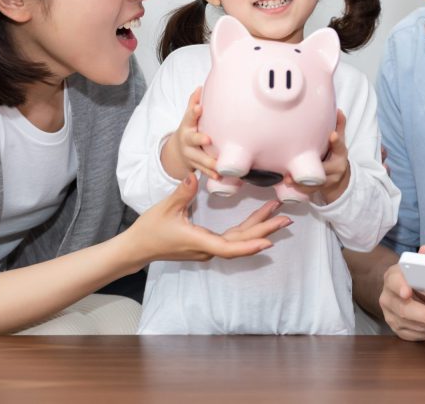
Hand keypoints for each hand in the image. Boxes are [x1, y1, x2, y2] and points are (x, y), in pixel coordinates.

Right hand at [127, 172, 291, 262]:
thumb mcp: (165, 208)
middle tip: (285, 220)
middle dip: (264, 231)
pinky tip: (258, 222)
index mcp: (199, 242)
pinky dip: (246, 230)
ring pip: (238, 240)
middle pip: (240, 243)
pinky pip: (231, 239)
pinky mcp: (206, 244)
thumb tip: (195, 175)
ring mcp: (207, 248)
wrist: (138, 247)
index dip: (249, 245)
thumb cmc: (150, 229)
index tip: (269, 241)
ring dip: (258, 229)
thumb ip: (182, 193)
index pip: (229, 247)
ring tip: (278, 217)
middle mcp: (207, 249)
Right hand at [160, 87, 220, 180]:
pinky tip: (220, 176)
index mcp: (187, 126)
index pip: (189, 117)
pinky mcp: (194, 166)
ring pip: (199, 158)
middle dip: (199, 139)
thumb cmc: (189, 130)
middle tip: (207, 139)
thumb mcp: (188, 118)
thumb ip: (193, 103)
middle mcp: (187, 140)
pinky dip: (211, 173)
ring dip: (209, 162)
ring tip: (218, 165)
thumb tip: (200, 87)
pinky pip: (203, 170)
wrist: (177, 153)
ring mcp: (190, 154)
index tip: (199, 108)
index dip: (194, 112)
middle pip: (192, 139)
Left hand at [284, 110, 351, 203]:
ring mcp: (328, 181)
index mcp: (340, 154)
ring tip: (287, 179)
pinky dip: (298, 190)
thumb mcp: (339, 143)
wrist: (339, 182)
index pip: (340, 146)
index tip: (332, 135)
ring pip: (315, 184)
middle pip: (325, 169)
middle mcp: (336, 169)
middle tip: (301, 163)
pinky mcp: (318, 190)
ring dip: (300, 183)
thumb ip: (339, 127)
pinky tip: (286, 185)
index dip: (336, 141)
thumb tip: (338, 110)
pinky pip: (308, 192)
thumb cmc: (336, 157)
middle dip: (314, 169)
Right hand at [380, 244, 424, 340]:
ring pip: (409, 325)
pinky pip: (413, 335)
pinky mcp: (397, 329)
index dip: (399, 286)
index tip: (407, 292)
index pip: (393, 281)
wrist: (404, 292)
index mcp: (392, 278)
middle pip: (403, 309)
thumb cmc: (417, 278)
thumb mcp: (419, 266)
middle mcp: (387, 297)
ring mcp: (390, 315)